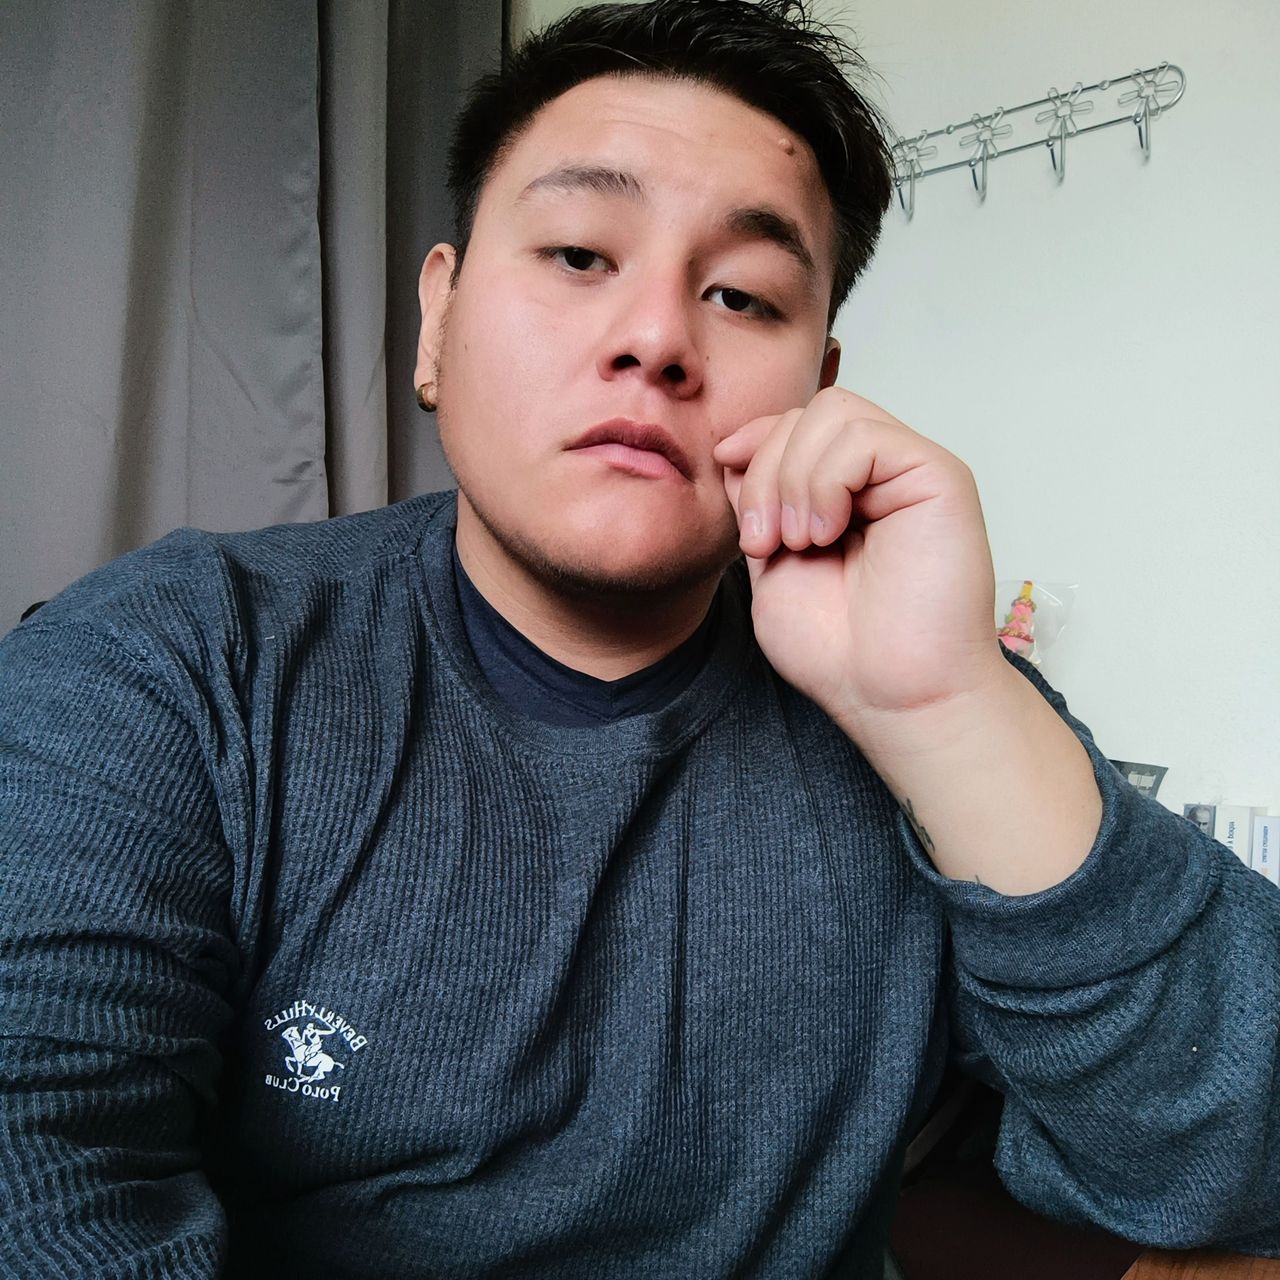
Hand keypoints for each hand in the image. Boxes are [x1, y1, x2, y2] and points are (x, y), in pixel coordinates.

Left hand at [712, 386, 1006, 739]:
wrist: (889, 695)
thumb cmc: (838, 649)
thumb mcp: (769, 563)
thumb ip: (756, 502)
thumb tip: (734, 445)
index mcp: (845, 491)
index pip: (793, 424)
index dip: (754, 447)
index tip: (739, 508)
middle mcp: (881, 474)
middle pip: (808, 412)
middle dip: (766, 470)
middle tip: (765, 542)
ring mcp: (910, 471)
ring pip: (833, 412)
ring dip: (793, 479)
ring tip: (800, 543)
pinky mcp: (939, 476)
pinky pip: (863, 436)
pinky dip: (825, 482)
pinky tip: (827, 534)